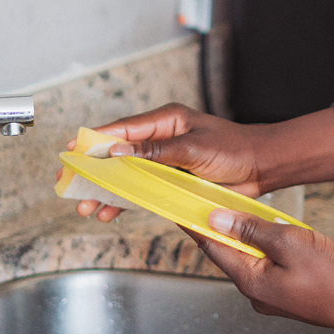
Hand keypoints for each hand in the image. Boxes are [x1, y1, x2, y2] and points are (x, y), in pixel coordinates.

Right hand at [68, 103, 333, 222]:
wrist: (262, 168)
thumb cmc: (234, 149)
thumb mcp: (193, 149)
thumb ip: (155, 152)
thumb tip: (118, 151)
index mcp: (165, 121)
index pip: (122, 129)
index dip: (95, 140)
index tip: (72, 149)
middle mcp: (161, 139)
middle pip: (117, 154)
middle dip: (94, 171)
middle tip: (72, 184)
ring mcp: (165, 161)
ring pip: (126, 175)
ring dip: (107, 191)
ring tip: (87, 207)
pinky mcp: (172, 180)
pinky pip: (142, 189)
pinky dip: (125, 201)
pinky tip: (110, 212)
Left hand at [193, 208, 333, 333]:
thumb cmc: (330, 276)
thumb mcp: (287, 241)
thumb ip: (250, 229)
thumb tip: (216, 219)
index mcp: (250, 280)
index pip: (212, 247)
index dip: (196, 226)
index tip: (181, 210)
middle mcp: (255, 294)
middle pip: (230, 255)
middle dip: (223, 231)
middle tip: (214, 205)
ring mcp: (271, 299)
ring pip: (250, 262)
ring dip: (247, 241)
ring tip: (247, 218)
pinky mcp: (287, 298)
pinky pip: (266, 270)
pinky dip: (265, 252)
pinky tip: (276, 239)